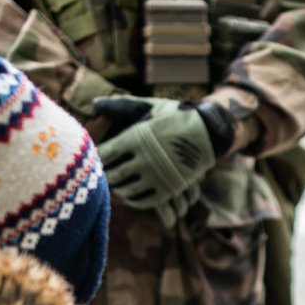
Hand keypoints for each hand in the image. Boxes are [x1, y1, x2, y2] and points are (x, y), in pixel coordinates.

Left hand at [93, 96, 215, 227]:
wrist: (209, 131)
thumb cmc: (175, 116)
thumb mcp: (149, 107)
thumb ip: (121, 106)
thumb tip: (94, 103)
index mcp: (137, 137)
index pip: (106, 153)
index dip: (98, 156)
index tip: (95, 156)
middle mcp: (145, 159)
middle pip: (114, 173)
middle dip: (105, 174)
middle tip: (100, 173)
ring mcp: (157, 176)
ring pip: (126, 189)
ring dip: (117, 188)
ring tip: (114, 183)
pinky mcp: (168, 190)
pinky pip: (143, 200)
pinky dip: (132, 199)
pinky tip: (128, 194)